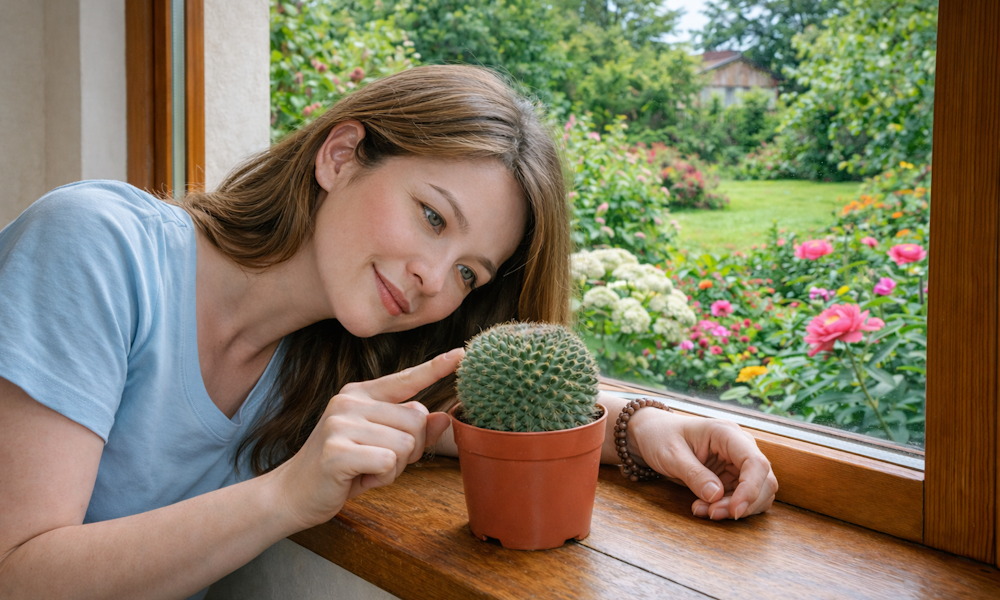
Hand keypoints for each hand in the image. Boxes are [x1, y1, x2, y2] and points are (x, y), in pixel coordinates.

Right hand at [271, 348, 460, 528]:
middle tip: (376, 460)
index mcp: (360, 394)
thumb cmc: (341, 468)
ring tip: (364, 468)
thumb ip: (411, 432)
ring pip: (405, 445)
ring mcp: (341, 423)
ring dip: (394, 468)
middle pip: (417, 420)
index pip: (406, 379)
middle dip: (409, 450)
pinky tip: (356, 478)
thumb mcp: (380, 446)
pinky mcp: (337, 450)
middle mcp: (350, 400)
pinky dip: (381, 478)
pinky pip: (389, 463)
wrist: (293, 493)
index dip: (436, 368)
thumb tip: (444, 418)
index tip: (461, 354)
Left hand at [625, 402, 777, 519]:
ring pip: (757, 493)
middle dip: (743, 503)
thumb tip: (716, 496)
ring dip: (735, 508)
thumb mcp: (671, 455)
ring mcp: (738, 462)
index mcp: (726, 433)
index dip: (751, 489)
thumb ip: (694, 474)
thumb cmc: (660, 437)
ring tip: (702, 511)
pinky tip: (705, 509)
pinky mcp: (733, 476)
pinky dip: (729, 508)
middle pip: (763, 480)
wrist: (652, 434)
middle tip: (711, 514)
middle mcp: (740, 446)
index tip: (734, 511)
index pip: (755, 462)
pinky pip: (743, 497)